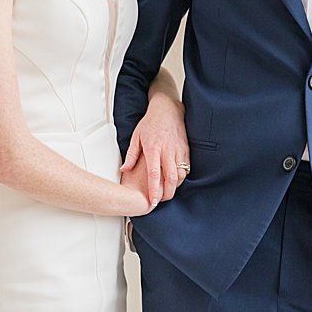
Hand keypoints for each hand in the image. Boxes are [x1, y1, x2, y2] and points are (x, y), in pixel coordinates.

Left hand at [120, 86, 188, 207]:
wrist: (168, 110)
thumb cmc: (151, 123)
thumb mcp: (136, 137)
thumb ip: (131, 155)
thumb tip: (125, 170)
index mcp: (153, 148)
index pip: (154, 174)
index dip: (153, 190)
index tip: (152, 202)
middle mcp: (168, 151)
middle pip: (171, 178)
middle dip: (167, 193)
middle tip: (161, 200)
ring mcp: (179, 150)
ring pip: (181, 174)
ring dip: (175, 186)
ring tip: (167, 191)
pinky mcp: (186, 150)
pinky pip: (187, 168)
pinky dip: (182, 177)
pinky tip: (175, 180)